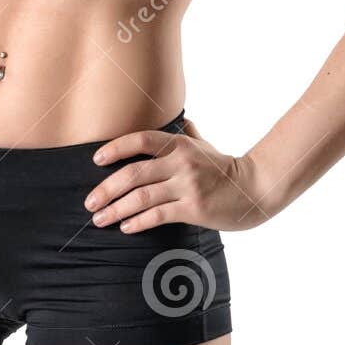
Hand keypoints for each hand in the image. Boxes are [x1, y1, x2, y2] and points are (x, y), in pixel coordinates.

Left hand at [84, 115, 274, 233]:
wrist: (255, 189)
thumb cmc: (224, 168)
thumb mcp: (205, 146)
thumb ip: (188, 133)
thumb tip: (180, 117)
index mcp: (179, 144)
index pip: (141, 139)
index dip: (116, 148)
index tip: (95, 160)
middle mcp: (181, 162)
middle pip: (134, 172)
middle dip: (107, 188)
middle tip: (90, 201)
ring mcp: (187, 185)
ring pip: (142, 197)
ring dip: (116, 209)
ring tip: (99, 219)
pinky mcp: (194, 208)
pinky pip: (158, 215)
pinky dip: (138, 221)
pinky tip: (125, 227)